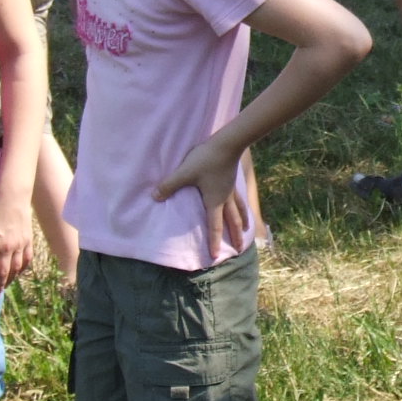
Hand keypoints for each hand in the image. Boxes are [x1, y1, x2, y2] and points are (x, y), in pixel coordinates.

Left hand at [0, 188, 34, 296]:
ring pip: (15, 269)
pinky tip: (18, 273)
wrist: (12, 196)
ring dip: (10, 280)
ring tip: (5, 286)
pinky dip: (22, 269)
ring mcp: (19, 245)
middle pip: (3, 273)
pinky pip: (26, 260)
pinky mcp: (28, 241)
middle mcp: (6, 248)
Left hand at [151, 136, 249, 263]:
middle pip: (232, 222)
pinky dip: (242, 205)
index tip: (215, 256)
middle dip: (235, 237)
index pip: (215, 226)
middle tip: (240, 250)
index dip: (215, 242)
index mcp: (214, 201)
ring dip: (242, 222)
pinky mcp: (232, 179)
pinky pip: (238, 197)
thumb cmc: (206, 159)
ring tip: (247, 230)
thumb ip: (169, 185)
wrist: (226, 143)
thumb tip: (155, 196)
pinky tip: (242, 205)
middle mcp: (225, 199)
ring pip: (239, 210)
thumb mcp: (185, 173)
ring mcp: (230, 189)